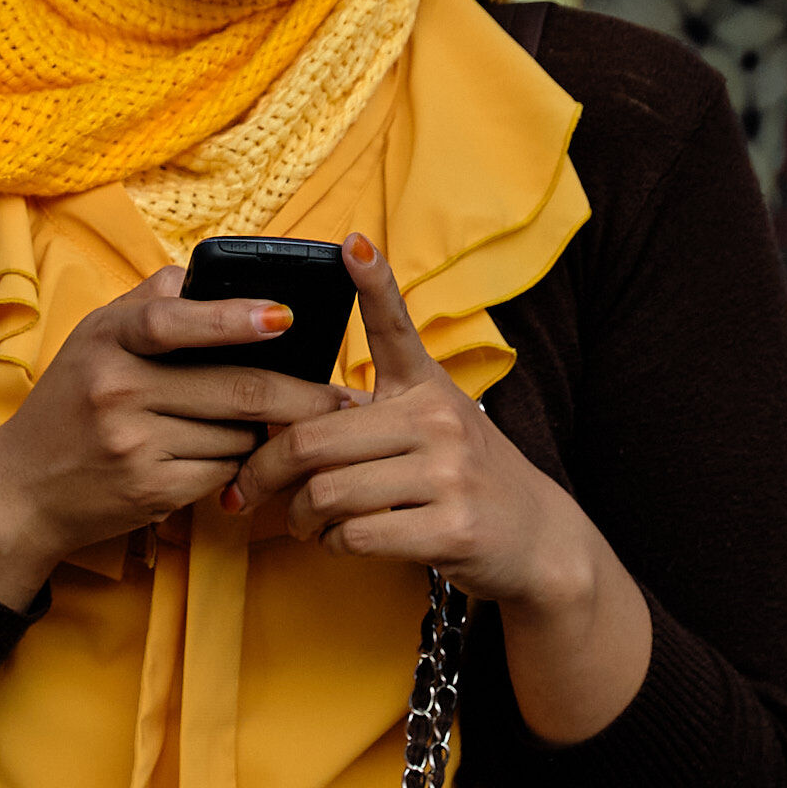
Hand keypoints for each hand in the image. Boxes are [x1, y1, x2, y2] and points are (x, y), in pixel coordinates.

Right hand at [0, 265, 349, 610]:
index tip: (285, 317)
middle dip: (300, 394)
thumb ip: (151, 302)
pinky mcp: (150, 492)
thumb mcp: (94, 339)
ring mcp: (133, 445)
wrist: (20, 490)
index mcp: (106, 339)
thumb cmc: (70, 403)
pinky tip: (238, 457)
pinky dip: (241, 463)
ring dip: (265, 431)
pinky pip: (223, 471)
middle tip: (342, 397)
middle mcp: (116, 389)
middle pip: (234, 388)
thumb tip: (210, 274)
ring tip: (276, 426)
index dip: (233, 318)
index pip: (173, 321)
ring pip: (236, 433)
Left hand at [222, 234, 652, 744]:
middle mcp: (439, 420)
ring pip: (330, 493)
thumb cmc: (463, 478)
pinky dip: (332, 544)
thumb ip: (371, 412)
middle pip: (315, 439)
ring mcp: (449, 474)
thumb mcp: (431, 423)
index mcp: (426, 386)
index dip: (374, 283)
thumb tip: (278, 420)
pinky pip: (357, 535)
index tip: (352, 243)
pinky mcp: (452, 528)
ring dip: (300, 517)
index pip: (395, 326)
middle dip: (266, 470)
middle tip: (250, 489)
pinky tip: (338, 540)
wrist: (536, 539)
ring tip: (303, 521)